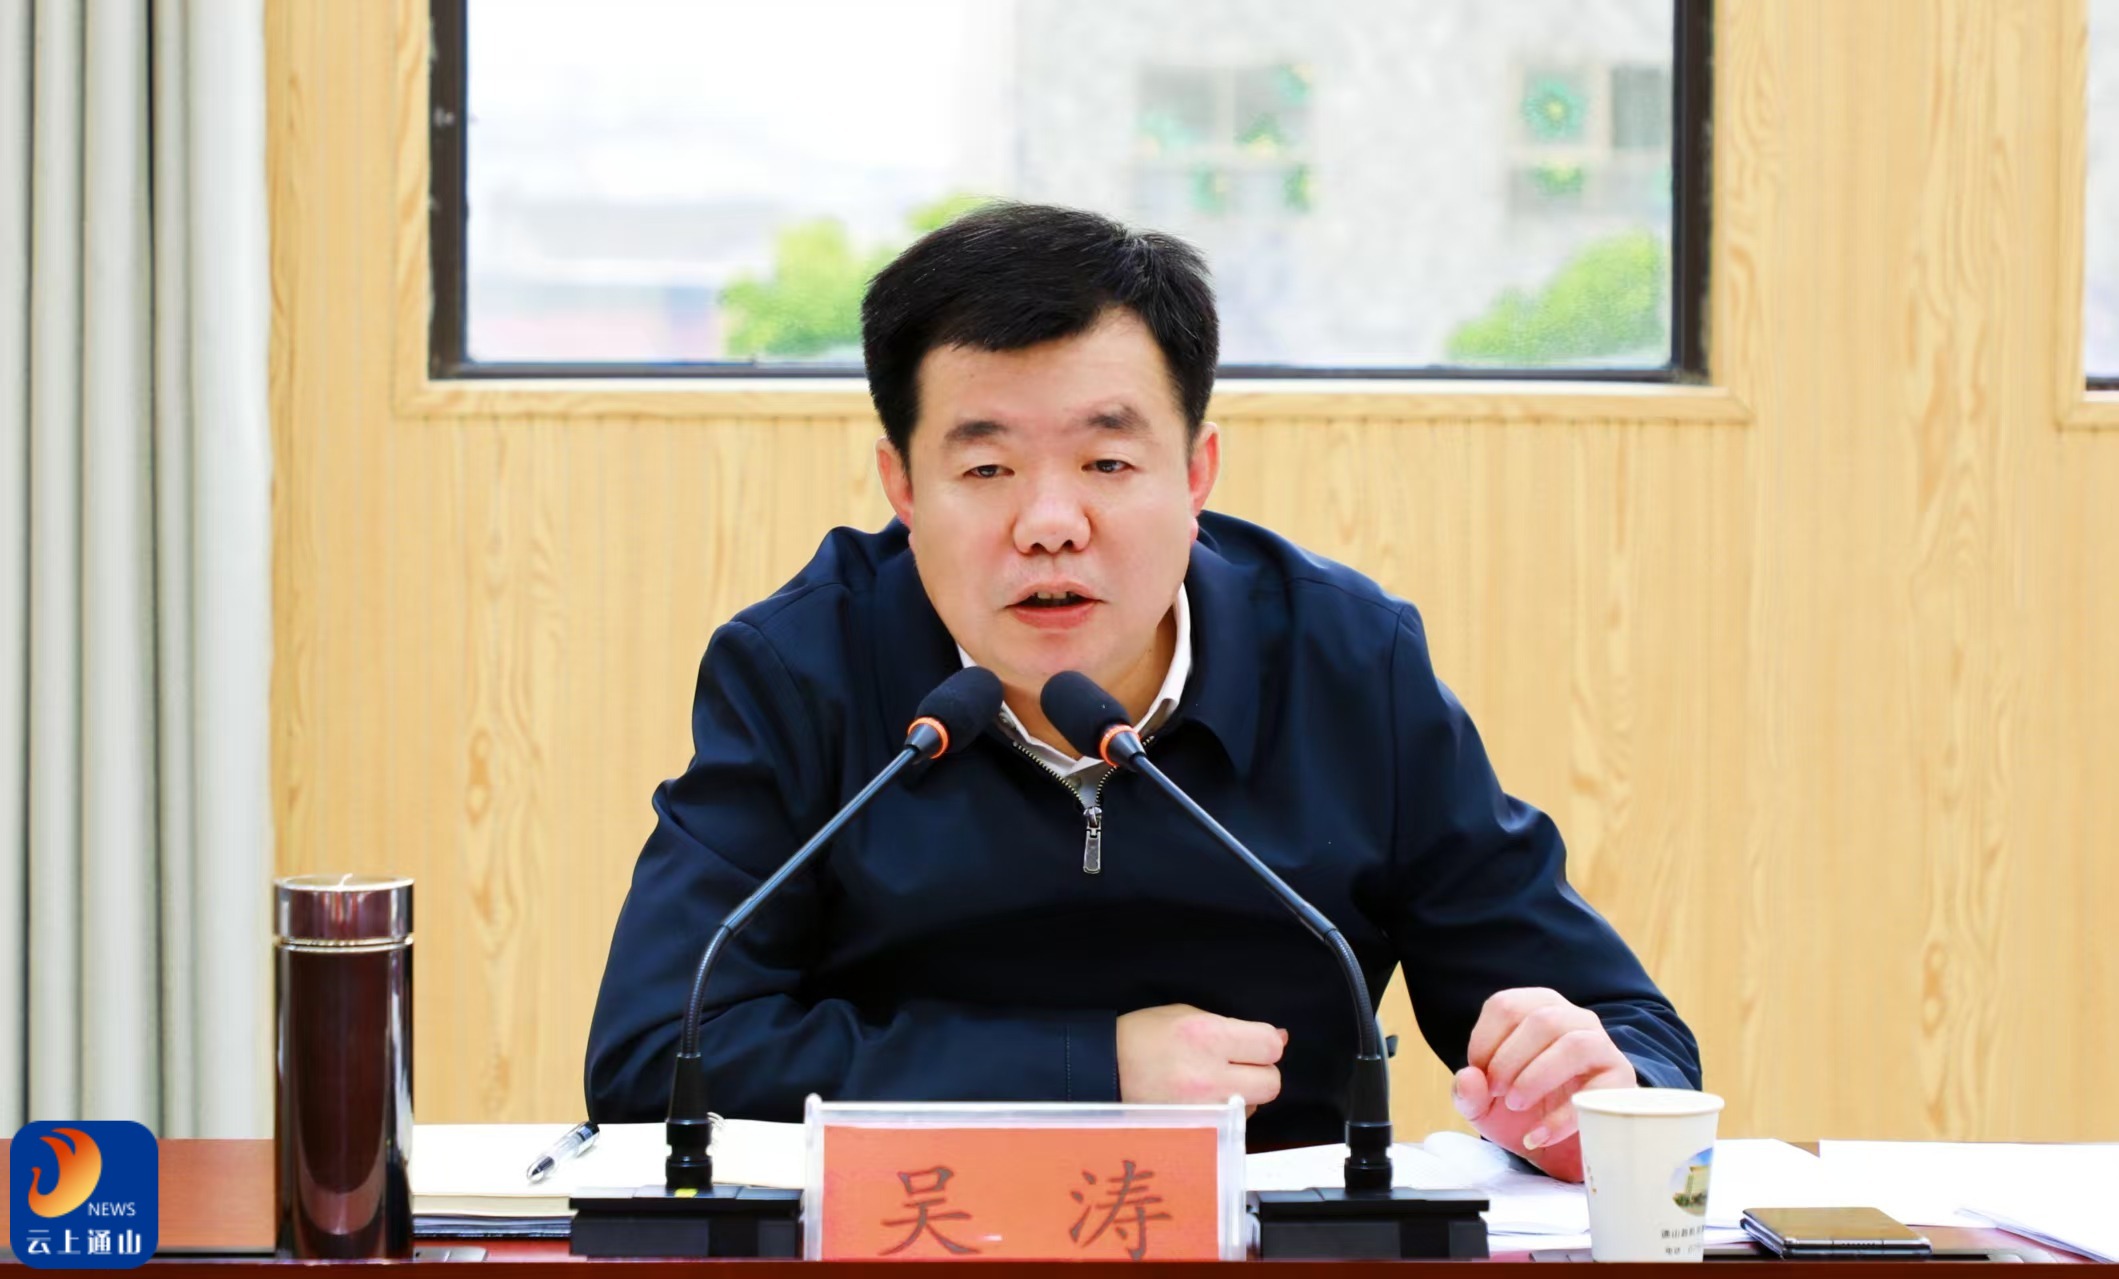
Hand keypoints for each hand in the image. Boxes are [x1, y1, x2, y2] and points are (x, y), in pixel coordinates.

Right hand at [1117, 1003, 1286, 1114]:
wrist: (1102, 1072)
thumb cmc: (1141, 1037)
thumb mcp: (1185, 1014)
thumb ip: (1234, 1026)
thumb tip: (1279, 1037)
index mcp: (1207, 1036)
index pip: (1270, 1046)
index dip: (1265, 1044)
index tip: (1252, 1044)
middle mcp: (1209, 1076)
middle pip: (1271, 1083)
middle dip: (1261, 1073)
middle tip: (1238, 1067)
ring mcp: (1203, 1110)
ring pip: (1254, 1108)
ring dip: (1244, 1096)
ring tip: (1213, 1085)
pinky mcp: (1196, 1132)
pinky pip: (1231, 1126)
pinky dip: (1227, 1115)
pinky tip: (1205, 1102)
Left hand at [1450, 988, 1634, 1181]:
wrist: (1560, 1149)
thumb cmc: (1522, 1111)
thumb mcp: (1484, 1106)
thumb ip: (1467, 1092)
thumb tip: (1469, 1078)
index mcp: (1536, 1008)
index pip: (1506, 1006)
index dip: (1484, 1043)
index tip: (1480, 1077)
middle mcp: (1572, 1018)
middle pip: (1540, 1020)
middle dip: (1508, 1061)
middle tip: (1497, 1094)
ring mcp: (1600, 1046)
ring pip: (1573, 1044)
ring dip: (1536, 1077)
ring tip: (1516, 1105)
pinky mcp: (1620, 1081)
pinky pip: (1597, 1089)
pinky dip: (1562, 1117)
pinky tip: (1539, 1135)